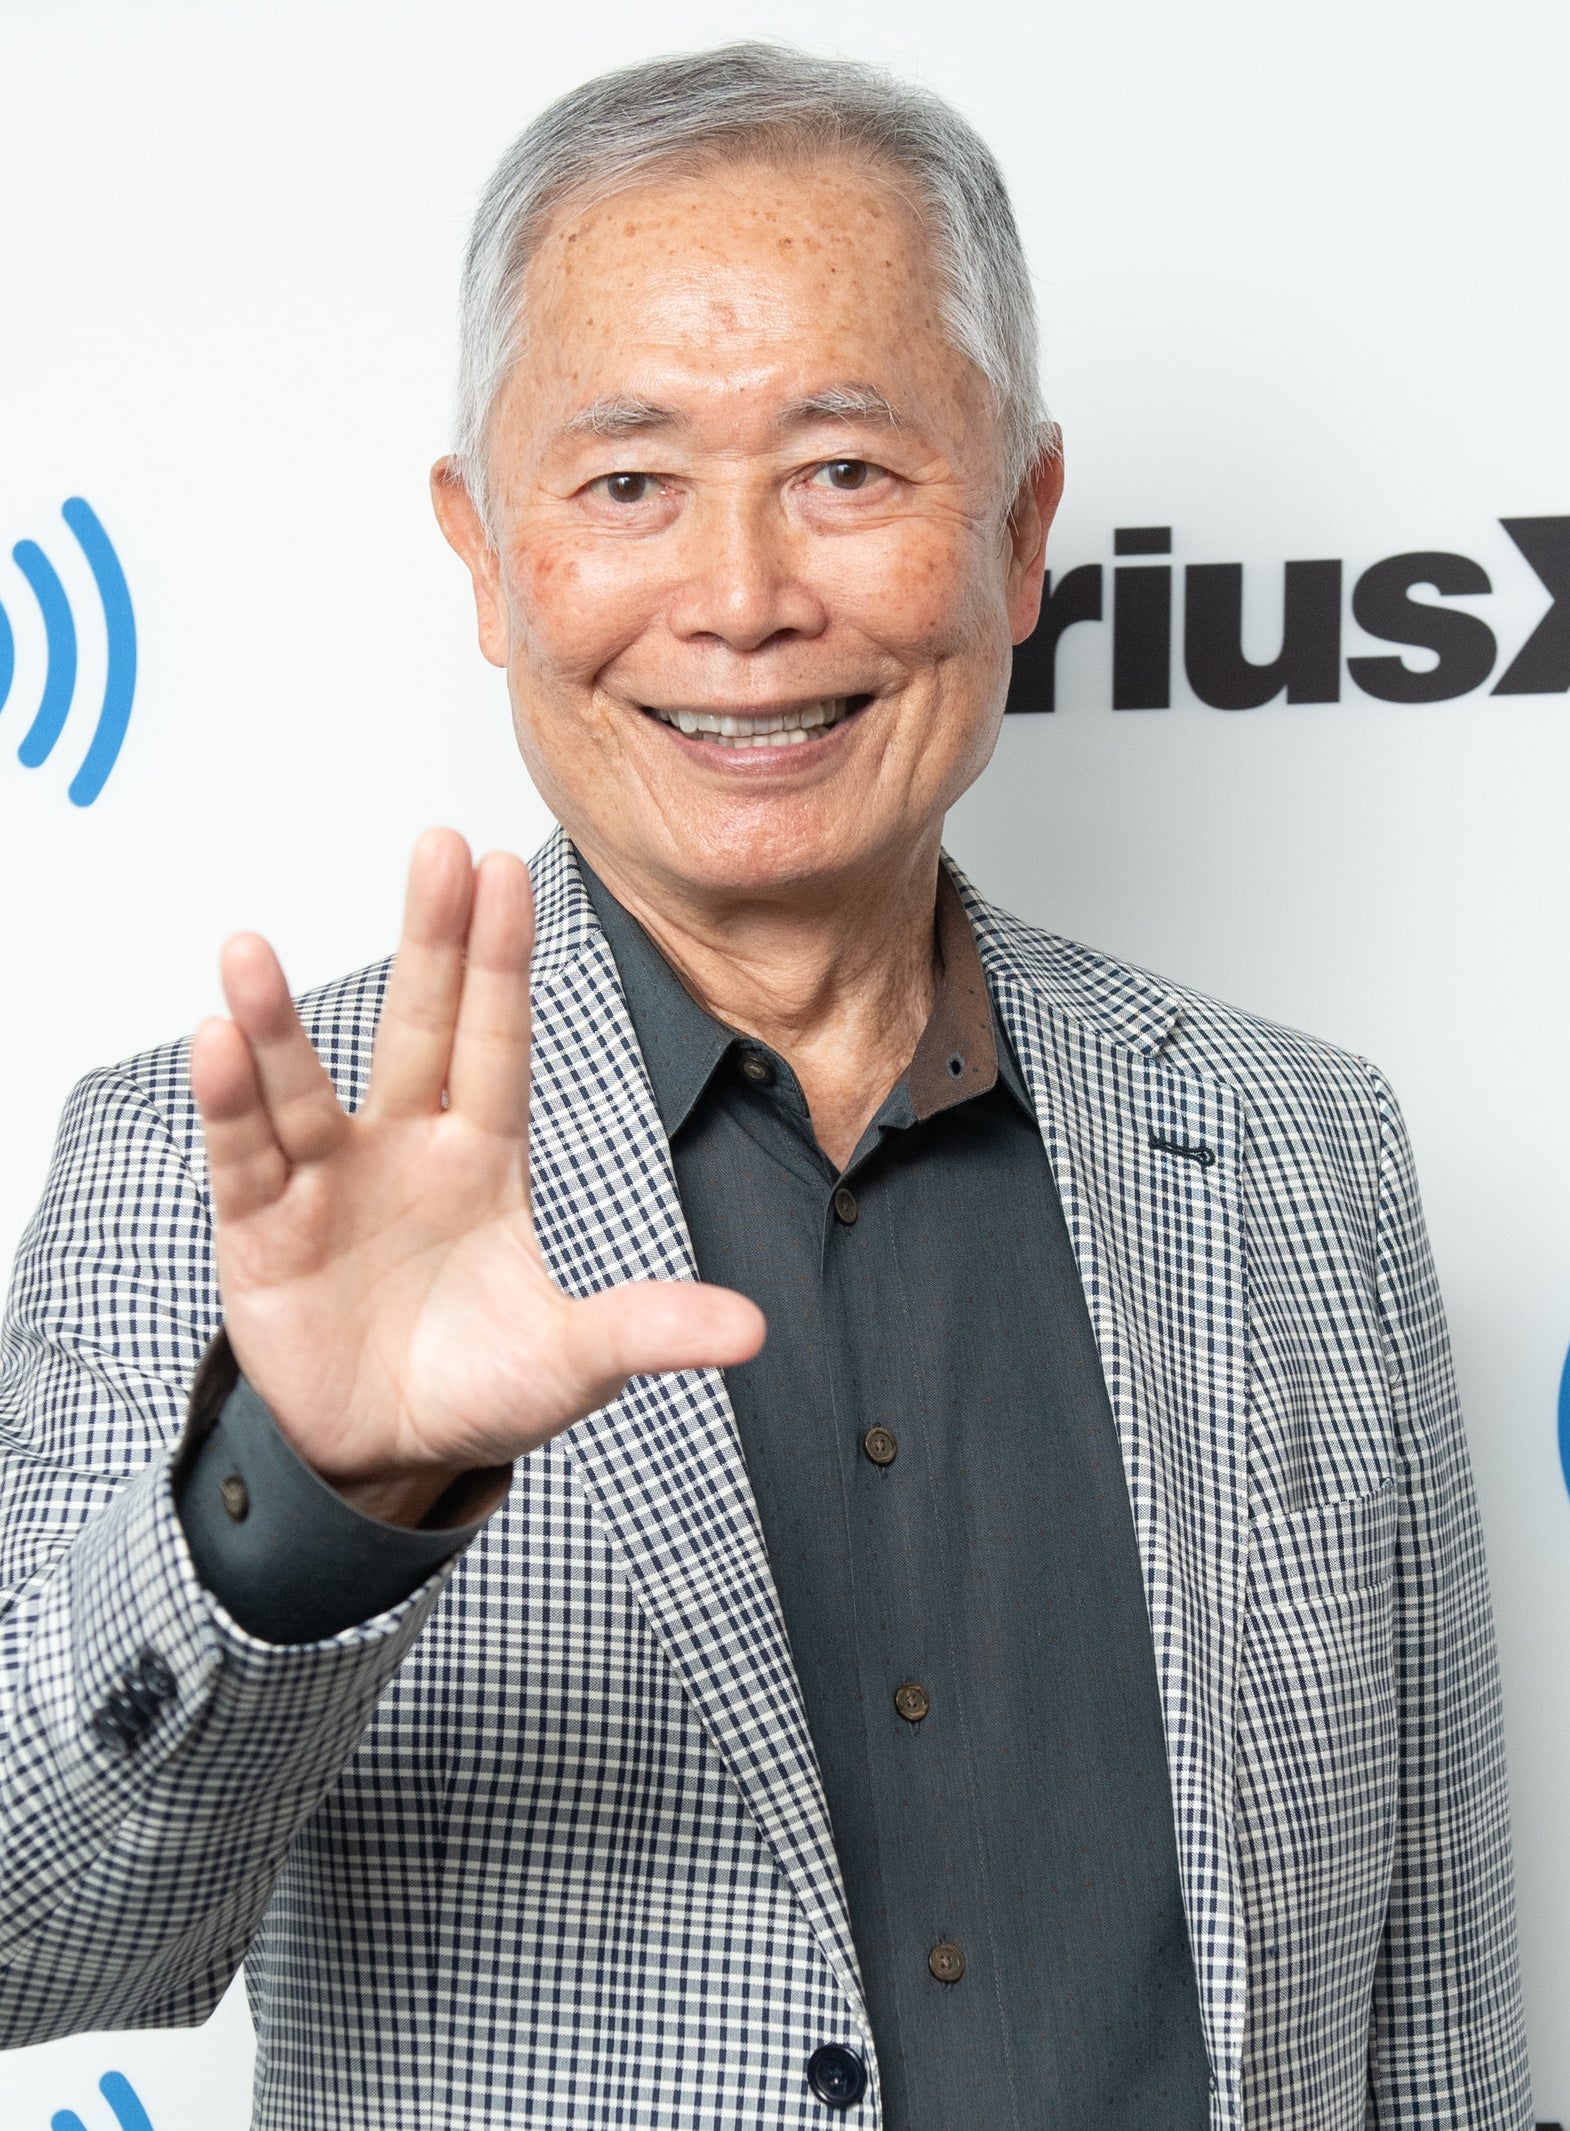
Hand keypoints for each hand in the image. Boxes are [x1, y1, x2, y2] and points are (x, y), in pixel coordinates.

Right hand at [189, 830, 764, 1525]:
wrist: (382, 1455)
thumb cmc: (477, 1386)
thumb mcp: (572, 1363)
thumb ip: (646, 1331)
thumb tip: (751, 1330)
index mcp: (484, 1158)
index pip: (496, 1042)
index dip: (502, 960)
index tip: (505, 867)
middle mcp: (405, 1149)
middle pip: (417, 1029)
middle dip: (430, 941)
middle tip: (436, 845)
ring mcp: (328, 1183)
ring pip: (304, 1087)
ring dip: (277, 1022)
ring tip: (249, 950)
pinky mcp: (262, 1232)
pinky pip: (244, 1158)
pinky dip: (230, 1105)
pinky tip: (216, 1042)